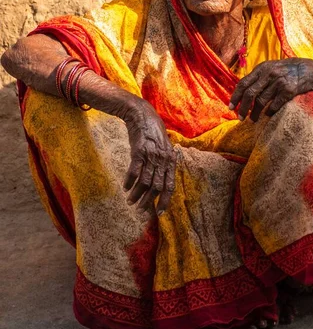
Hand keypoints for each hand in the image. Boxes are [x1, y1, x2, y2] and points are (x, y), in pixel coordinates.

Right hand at [122, 98, 175, 215]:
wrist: (142, 115)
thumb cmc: (153, 133)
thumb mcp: (163, 148)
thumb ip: (164, 163)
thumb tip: (160, 183)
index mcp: (171, 160)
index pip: (170, 185)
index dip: (164, 200)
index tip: (159, 213)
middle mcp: (163, 159)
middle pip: (157, 187)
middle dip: (148, 201)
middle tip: (140, 209)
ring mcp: (151, 155)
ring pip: (145, 182)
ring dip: (137, 194)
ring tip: (130, 201)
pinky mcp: (139, 151)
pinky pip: (134, 172)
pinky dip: (129, 182)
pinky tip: (125, 187)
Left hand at [229, 58, 312, 121]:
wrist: (309, 69)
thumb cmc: (286, 70)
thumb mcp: (270, 68)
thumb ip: (258, 76)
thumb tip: (242, 90)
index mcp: (261, 69)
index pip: (243, 83)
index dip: (235, 96)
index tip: (230, 107)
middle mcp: (268, 74)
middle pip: (249, 94)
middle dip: (243, 108)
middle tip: (240, 118)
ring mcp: (278, 82)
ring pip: (260, 102)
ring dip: (255, 113)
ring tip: (253, 120)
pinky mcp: (288, 91)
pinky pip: (274, 105)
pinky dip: (269, 112)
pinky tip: (268, 115)